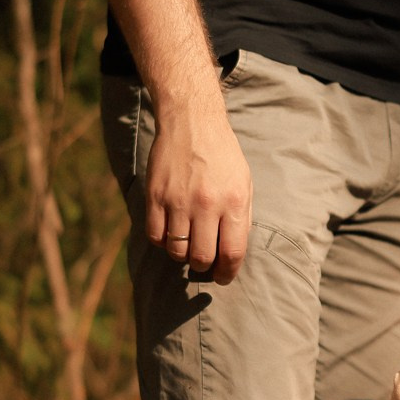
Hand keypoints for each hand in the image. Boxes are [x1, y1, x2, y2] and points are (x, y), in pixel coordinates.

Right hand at [144, 97, 252, 282]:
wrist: (192, 122)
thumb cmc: (223, 156)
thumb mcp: (245, 183)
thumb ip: (241, 218)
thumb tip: (233, 252)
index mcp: (233, 202)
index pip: (232, 253)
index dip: (228, 273)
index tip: (223, 277)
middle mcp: (206, 203)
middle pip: (202, 257)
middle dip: (205, 267)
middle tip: (205, 263)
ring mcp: (178, 200)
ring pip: (177, 250)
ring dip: (183, 255)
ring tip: (187, 244)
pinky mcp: (155, 195)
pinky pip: (155, 235)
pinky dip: (162, 242)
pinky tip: (170, 233)